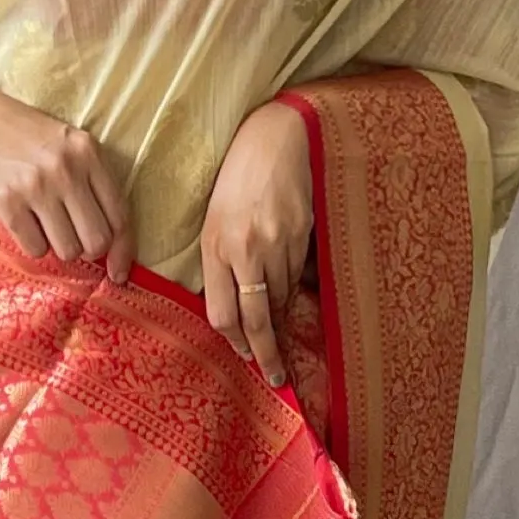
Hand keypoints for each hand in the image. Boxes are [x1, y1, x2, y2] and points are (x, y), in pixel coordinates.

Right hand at [0, 83, 133, 280]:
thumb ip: (93, 182)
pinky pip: (35, 249)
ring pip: (67, 250)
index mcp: (88, 152)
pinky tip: (26, 223)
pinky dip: (33, 244)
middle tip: (74, 239)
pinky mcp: (6, 202)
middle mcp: (65, 169)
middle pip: (96, 240)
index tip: (118, 272)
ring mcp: (35, 186)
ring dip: (59, 248)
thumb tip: (115, 245)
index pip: (120, 215)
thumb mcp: (68, 144)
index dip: (123, 250)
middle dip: (88, 250)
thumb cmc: (27, 137)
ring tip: (46, 225)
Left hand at [200, 99, 313, 388]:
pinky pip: (299, 277)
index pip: (223, 313)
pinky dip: (296, 292)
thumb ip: (220, 261)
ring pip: (281, 299)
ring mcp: (277, 244)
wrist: (277, 141)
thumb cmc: (238, 180)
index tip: (245, 357)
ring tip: (285, 337)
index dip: (236, 341)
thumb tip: (231, 305)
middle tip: (276, 378)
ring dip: (282, 320)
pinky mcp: (303, 236)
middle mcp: (244, 249)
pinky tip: (294, 297)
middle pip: (256, 317)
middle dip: (267, 353)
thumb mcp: (216, 219)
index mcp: (215, 246)